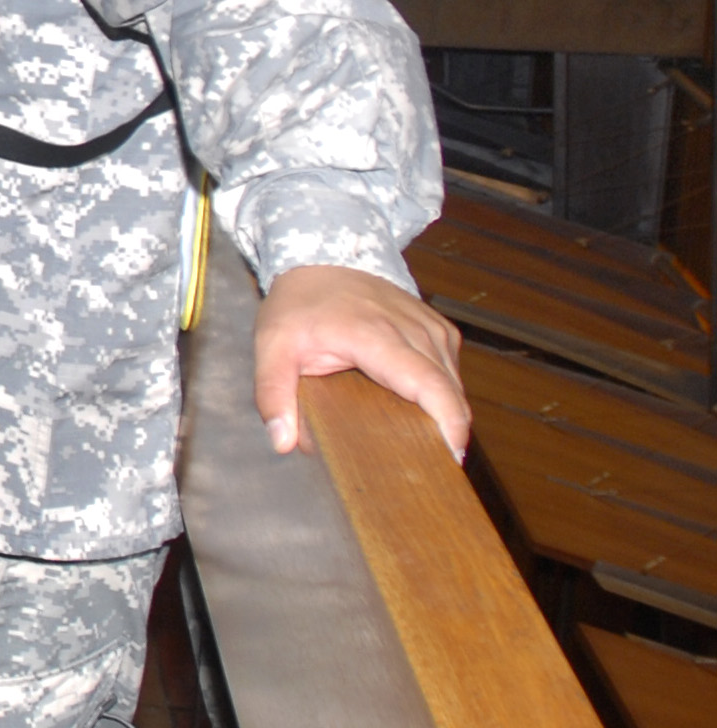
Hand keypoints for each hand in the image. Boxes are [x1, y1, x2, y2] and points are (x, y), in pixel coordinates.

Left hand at [252, 263, 467, 459]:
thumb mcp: (271, 346)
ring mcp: (432, 328)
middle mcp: (414, 330)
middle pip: (450, 391)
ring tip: (423, 446)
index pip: (429, 384)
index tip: (451, 456)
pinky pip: (451, 371)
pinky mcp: (439, 330)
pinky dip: (443, 396)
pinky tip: (421, 414)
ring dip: (446, 415)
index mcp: (376, 336)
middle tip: (431, 469)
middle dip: (449, 432)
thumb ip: (273, 395)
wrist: (322, 258)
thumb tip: (281, 442)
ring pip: (455, 384)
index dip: (448, 423)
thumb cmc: (299, 304)